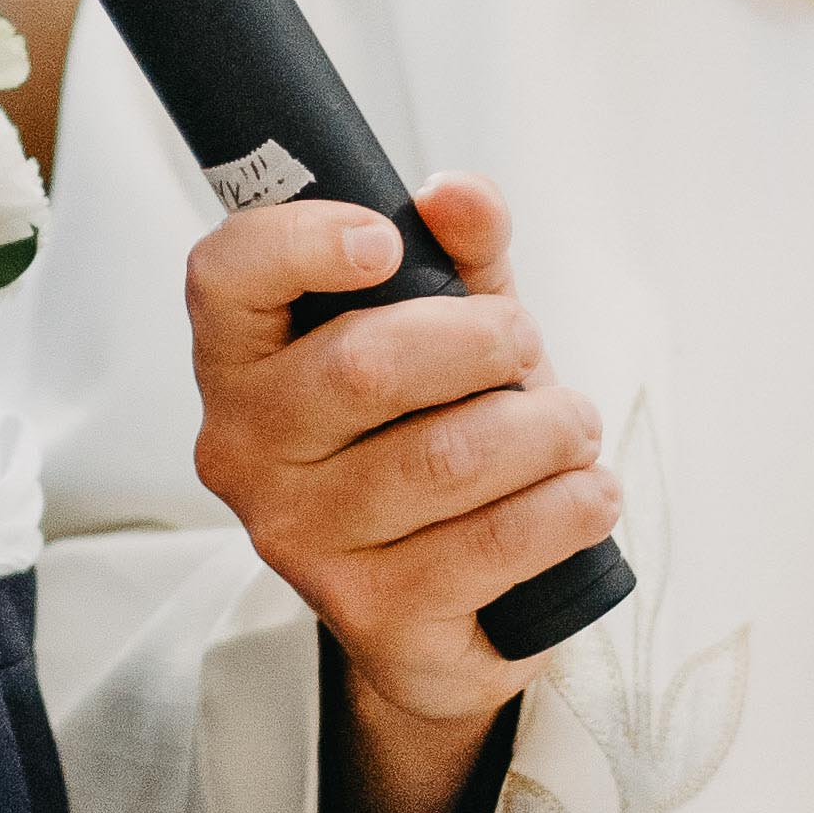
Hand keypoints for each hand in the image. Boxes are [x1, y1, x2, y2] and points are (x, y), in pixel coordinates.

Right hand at [186, 175, 618, 812]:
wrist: (442, 613)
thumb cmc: (435, 437)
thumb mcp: (450, 329)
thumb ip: (459, 251)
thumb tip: (460, 195)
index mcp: (242, 363)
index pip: (225, 276)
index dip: (301, 242)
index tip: (386, 242)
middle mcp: (248, 454)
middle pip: (366, 366)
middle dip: (484, 341)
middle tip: (525, 348)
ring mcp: (304, 543)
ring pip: (450, 457)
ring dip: (548, 428)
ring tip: (573, 427)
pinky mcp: (376, 617)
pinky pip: (496, 541)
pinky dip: (570, 504)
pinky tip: (588, 492)